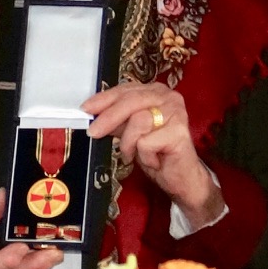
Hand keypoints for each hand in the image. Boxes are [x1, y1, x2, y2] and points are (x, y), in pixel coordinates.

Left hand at [83, 82, 220, 226]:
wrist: (181, 178)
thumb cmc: (158, 153)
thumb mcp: (130, 133)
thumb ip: (115, 120)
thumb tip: (93, 114)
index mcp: (156, 92)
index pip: (126, 90)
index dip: (104, 99)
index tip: (86, 109)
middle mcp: (168, 97)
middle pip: (131, 101)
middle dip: (108, 118)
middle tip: (93, 132)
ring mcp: (176, 113)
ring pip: (137, 121)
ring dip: (129, 144)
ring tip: (134, 154)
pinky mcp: (179, 131)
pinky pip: (146, 142)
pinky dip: (144, 156)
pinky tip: (154, 160)